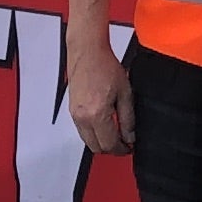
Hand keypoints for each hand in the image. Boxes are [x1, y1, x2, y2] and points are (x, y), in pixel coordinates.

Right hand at [67, 31, 133, 153]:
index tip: (129, 147)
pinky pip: (82, 131)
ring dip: (101, 141)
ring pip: (87, 141)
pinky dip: (93, 133)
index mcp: (96, 114)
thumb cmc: (104, 66)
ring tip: (115, 133)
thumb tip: (130, 136)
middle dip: (111, 148)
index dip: (121, 149)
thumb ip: (128, 118)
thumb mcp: (125, 93)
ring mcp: (75, 115)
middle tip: (124, 143)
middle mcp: (82, 117)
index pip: (109, 144)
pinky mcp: (71, 111)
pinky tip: (104, 124)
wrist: (87, 52)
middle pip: (96, 147)